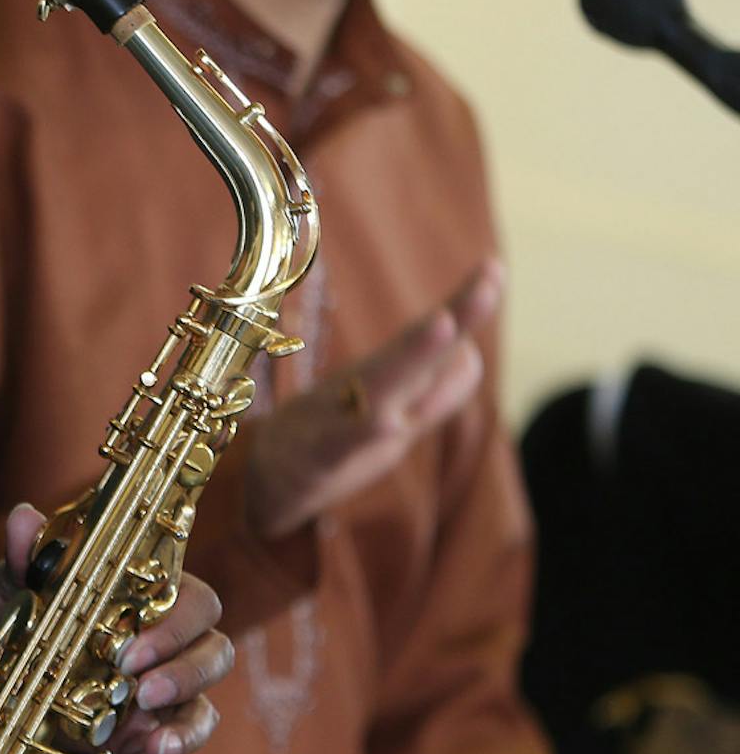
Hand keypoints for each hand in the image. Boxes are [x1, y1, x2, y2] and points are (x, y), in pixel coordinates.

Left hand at [0, 505, 232, 753]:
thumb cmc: (14, 602)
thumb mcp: (13, 580)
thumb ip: (27, 556)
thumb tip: (22, 517)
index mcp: (149, 598)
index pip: (195, 603)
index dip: (177, 626)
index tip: (133, 647)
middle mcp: (165, 647)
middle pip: (214, 656)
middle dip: (186, 675)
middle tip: (141, 691)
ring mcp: (155, 697)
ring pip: (201, 712)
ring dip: (184, 731)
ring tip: (150, 746)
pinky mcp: (134, 740)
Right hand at [244, 259, 503, 542]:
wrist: (259, 485)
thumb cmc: (326, 445)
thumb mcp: (391, 424)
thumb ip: (433, 394)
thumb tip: (472, 356)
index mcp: (383, 385)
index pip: (431, 343)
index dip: (463, 308)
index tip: (494, 268)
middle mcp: (362, 392)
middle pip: (413, 352)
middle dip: (451, 317)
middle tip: (487, 281)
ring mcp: (335, 420)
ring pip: (378, 387)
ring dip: (411, 358)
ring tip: (445, 325)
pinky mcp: (314, 457)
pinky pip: (341, 443)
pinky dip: (363, 433)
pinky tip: (389, 423)